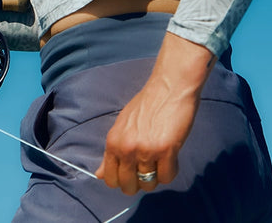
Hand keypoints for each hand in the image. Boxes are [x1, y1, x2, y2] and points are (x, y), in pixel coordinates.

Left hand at [95, 32, 212, 195]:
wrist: (170, 85)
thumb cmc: (148, 103)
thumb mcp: (122, 126)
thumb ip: (112, 152)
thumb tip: (99, 175)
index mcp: (113, 142)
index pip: (110, 179)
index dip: (122, 180)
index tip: (133, 173)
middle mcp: (127, 149)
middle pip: (128, 186)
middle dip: (139, 183)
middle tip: (149, 169)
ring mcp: (146, 150)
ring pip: (148, 184)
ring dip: (156, 177)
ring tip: (162, 161)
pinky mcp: (166, 150)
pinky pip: (167, 176)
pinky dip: (171, 171)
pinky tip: (172, 158)